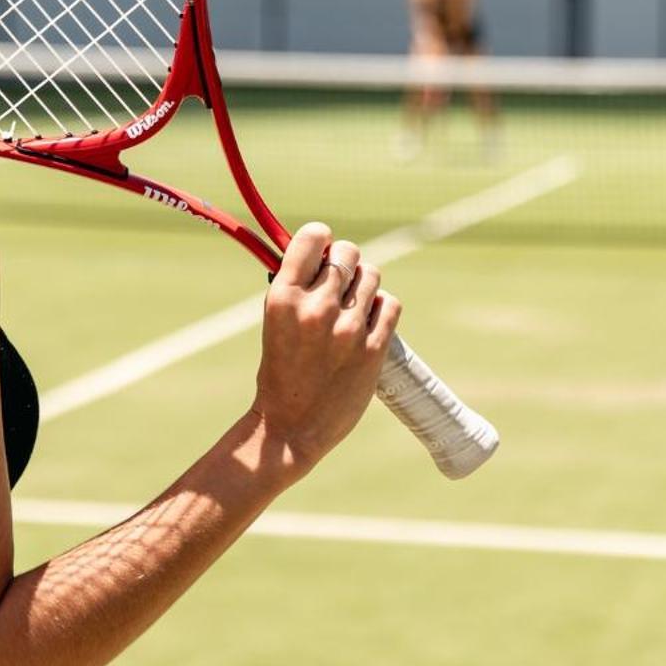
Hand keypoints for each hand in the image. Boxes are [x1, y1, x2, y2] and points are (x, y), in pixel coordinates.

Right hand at [251, 223, 401, 474]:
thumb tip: (323, 252)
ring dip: (365, 285)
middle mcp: (316, 308)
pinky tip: (368, 322)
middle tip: (340, 282)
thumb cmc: (280, 372)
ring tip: (353, 306)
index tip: (323, 250)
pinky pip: (390, 304)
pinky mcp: (373, 349)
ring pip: (372, 275)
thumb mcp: (276, 322)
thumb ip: (298, 287)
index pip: (313, 237)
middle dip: (346, 261)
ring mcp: (347, 329)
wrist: (291, 428)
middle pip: (348, 253)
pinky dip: (381, 308)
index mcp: (283, 297)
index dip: (322, 238)